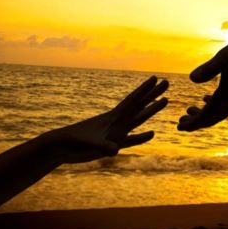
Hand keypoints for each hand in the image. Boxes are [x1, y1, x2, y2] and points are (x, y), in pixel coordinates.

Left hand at [48, 76, 168, 163]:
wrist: (60, 147)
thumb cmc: (72, 141)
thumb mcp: (89, 144)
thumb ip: (103, 146)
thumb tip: (116, 150)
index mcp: (112, 117)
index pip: (133, 101)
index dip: (145, 90)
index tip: (156, 78)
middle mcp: (117, 122)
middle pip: (140, 105)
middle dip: (153, 93)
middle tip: (167, 81)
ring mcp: (116, 132)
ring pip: (138, 119)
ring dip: (151, 110)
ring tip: (164, 100)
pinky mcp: (113, 144)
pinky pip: (132, 139)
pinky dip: (142, 136)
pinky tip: (151, 133)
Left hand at [178, 38, 227, 130]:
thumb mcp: (226, 57)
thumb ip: (210, 68)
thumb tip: (191, 79)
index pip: (208, 116)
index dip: (194, 123)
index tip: (180, 128)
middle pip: (213, 117)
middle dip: (197, 121)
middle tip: (181, 122)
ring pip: (220, 111)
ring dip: (205, 113)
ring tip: (190, 109)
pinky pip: (227, 104)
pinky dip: (214, 104)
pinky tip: (207, 97)